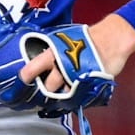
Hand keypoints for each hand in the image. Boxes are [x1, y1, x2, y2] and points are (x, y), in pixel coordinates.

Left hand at [18, 13, 134, 93]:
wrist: (111, 39)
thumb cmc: (87, 38)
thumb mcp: (64, 40)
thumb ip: (52, 52)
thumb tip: (39, 62)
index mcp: (52, 53)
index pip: (31, 69)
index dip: (26, 78)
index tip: (23, 82)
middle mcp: (60, 66)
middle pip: (47, 87)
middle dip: (49, 88)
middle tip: (52, 83)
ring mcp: (74, 78)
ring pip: (62, 93)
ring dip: (64, 91)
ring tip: (70, 82)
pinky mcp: (87, 85)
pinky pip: (77, 96)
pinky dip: (77, 93)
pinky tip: (80, 84)